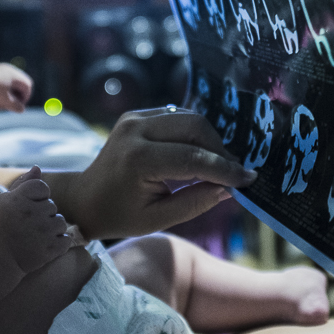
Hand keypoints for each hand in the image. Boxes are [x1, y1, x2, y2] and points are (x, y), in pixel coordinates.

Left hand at [0, 63, 32, 112]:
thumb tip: (22, 109)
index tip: (19, 107)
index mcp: (13, 73)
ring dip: (10, 95)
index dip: (26, 97)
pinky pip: (3, 82)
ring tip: (2, 105)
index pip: (27, 85)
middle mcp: (8, 69)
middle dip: (18, 96)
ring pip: (11, 84)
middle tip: (11, 107)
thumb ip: (16, 106)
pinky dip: (3, 91)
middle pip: (20, 83)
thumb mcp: (5, 102)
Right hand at [0, 167, 70, 273]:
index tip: (26, 208)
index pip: (42, 187)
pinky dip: (59, 243)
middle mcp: (31, 213)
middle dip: (43, 214)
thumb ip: (23, 183)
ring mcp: (43, 232)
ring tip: (36, 236)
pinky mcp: (50, 249)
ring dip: (52, 228)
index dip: (37, 197)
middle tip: (28, 225)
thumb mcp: (4, 201)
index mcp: (19, 199)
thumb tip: (38, 167)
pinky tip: (44, 245)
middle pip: (52, 205)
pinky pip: (66, 240)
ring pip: (61, 222)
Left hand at [55, 108, 256, 239]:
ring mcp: (134, 118)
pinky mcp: (136, 115)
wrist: (85, 198)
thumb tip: (230, 187)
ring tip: (219, 164)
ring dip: (209, 139)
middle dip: (220, 149)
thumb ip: (196, 202)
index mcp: (138, 159)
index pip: (193, 158)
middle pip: (195, 126)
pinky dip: (193, 133)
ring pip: (188, 117)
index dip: (225, 169)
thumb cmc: (120, 215)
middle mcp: (135, 130)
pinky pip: (176, 117)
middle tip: (234, 172)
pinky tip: (199, 154)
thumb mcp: (158, 219)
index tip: (248, 179)